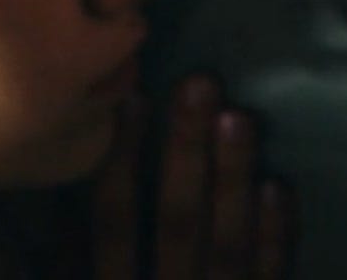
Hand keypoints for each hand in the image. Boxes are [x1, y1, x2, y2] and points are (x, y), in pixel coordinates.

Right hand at [88, 76, 293, 279]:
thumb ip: (76, 260)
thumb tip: (69, 199)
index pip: (114, 224)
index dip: (122, 163)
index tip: (135, 99)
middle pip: (177, 222)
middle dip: (187, 152)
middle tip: (200, 85)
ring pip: (226, 245)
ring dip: (232, 179)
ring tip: (239, 118)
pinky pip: (269, 277)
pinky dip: (274, 236)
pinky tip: (277, 186)